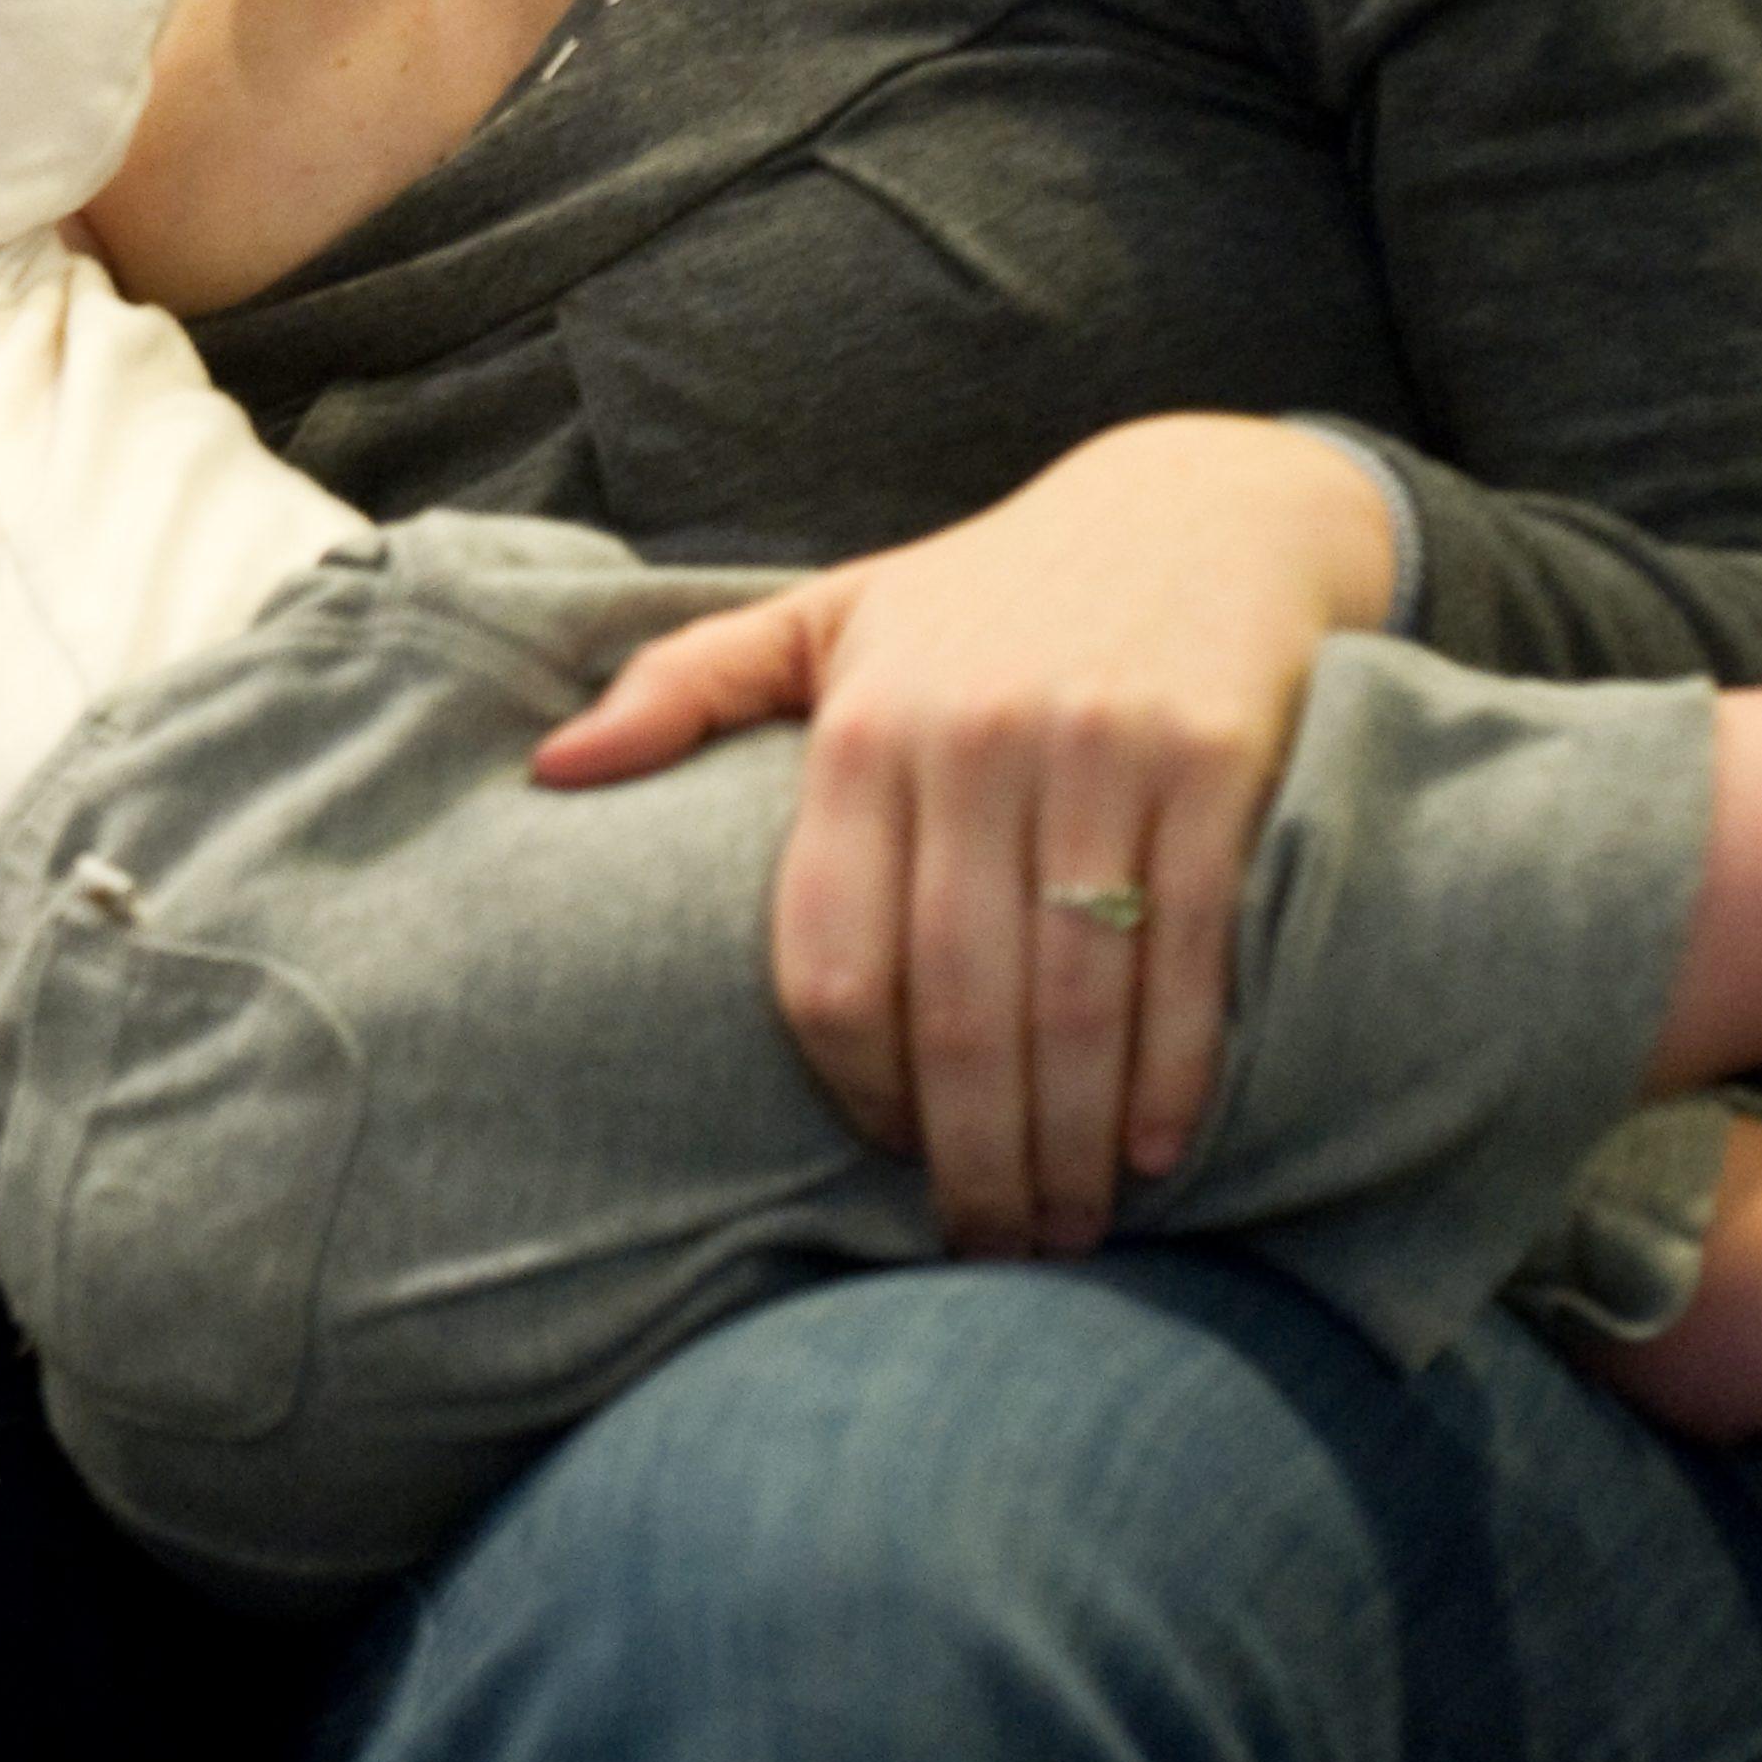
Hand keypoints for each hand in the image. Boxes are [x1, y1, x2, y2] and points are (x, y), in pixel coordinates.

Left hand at [527, 413, 1389, 1256]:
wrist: (1197, 510)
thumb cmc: (987, 594)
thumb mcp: (825, 616)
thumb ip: (684, 687)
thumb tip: (549, 772)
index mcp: (862, 726)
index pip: (831, 957)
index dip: (851, 1088)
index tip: (879, 1162)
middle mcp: (973, 742)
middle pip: (956, 1005)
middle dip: (969, 1156)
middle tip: (982, 1251)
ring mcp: (1098, 755)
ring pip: (1073, 999)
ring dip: (1068, 1143)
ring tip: (1065, 1233)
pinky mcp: (1212, 765)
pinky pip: (1189, 953)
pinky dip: (1173, 1072)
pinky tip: (1154, 1154)